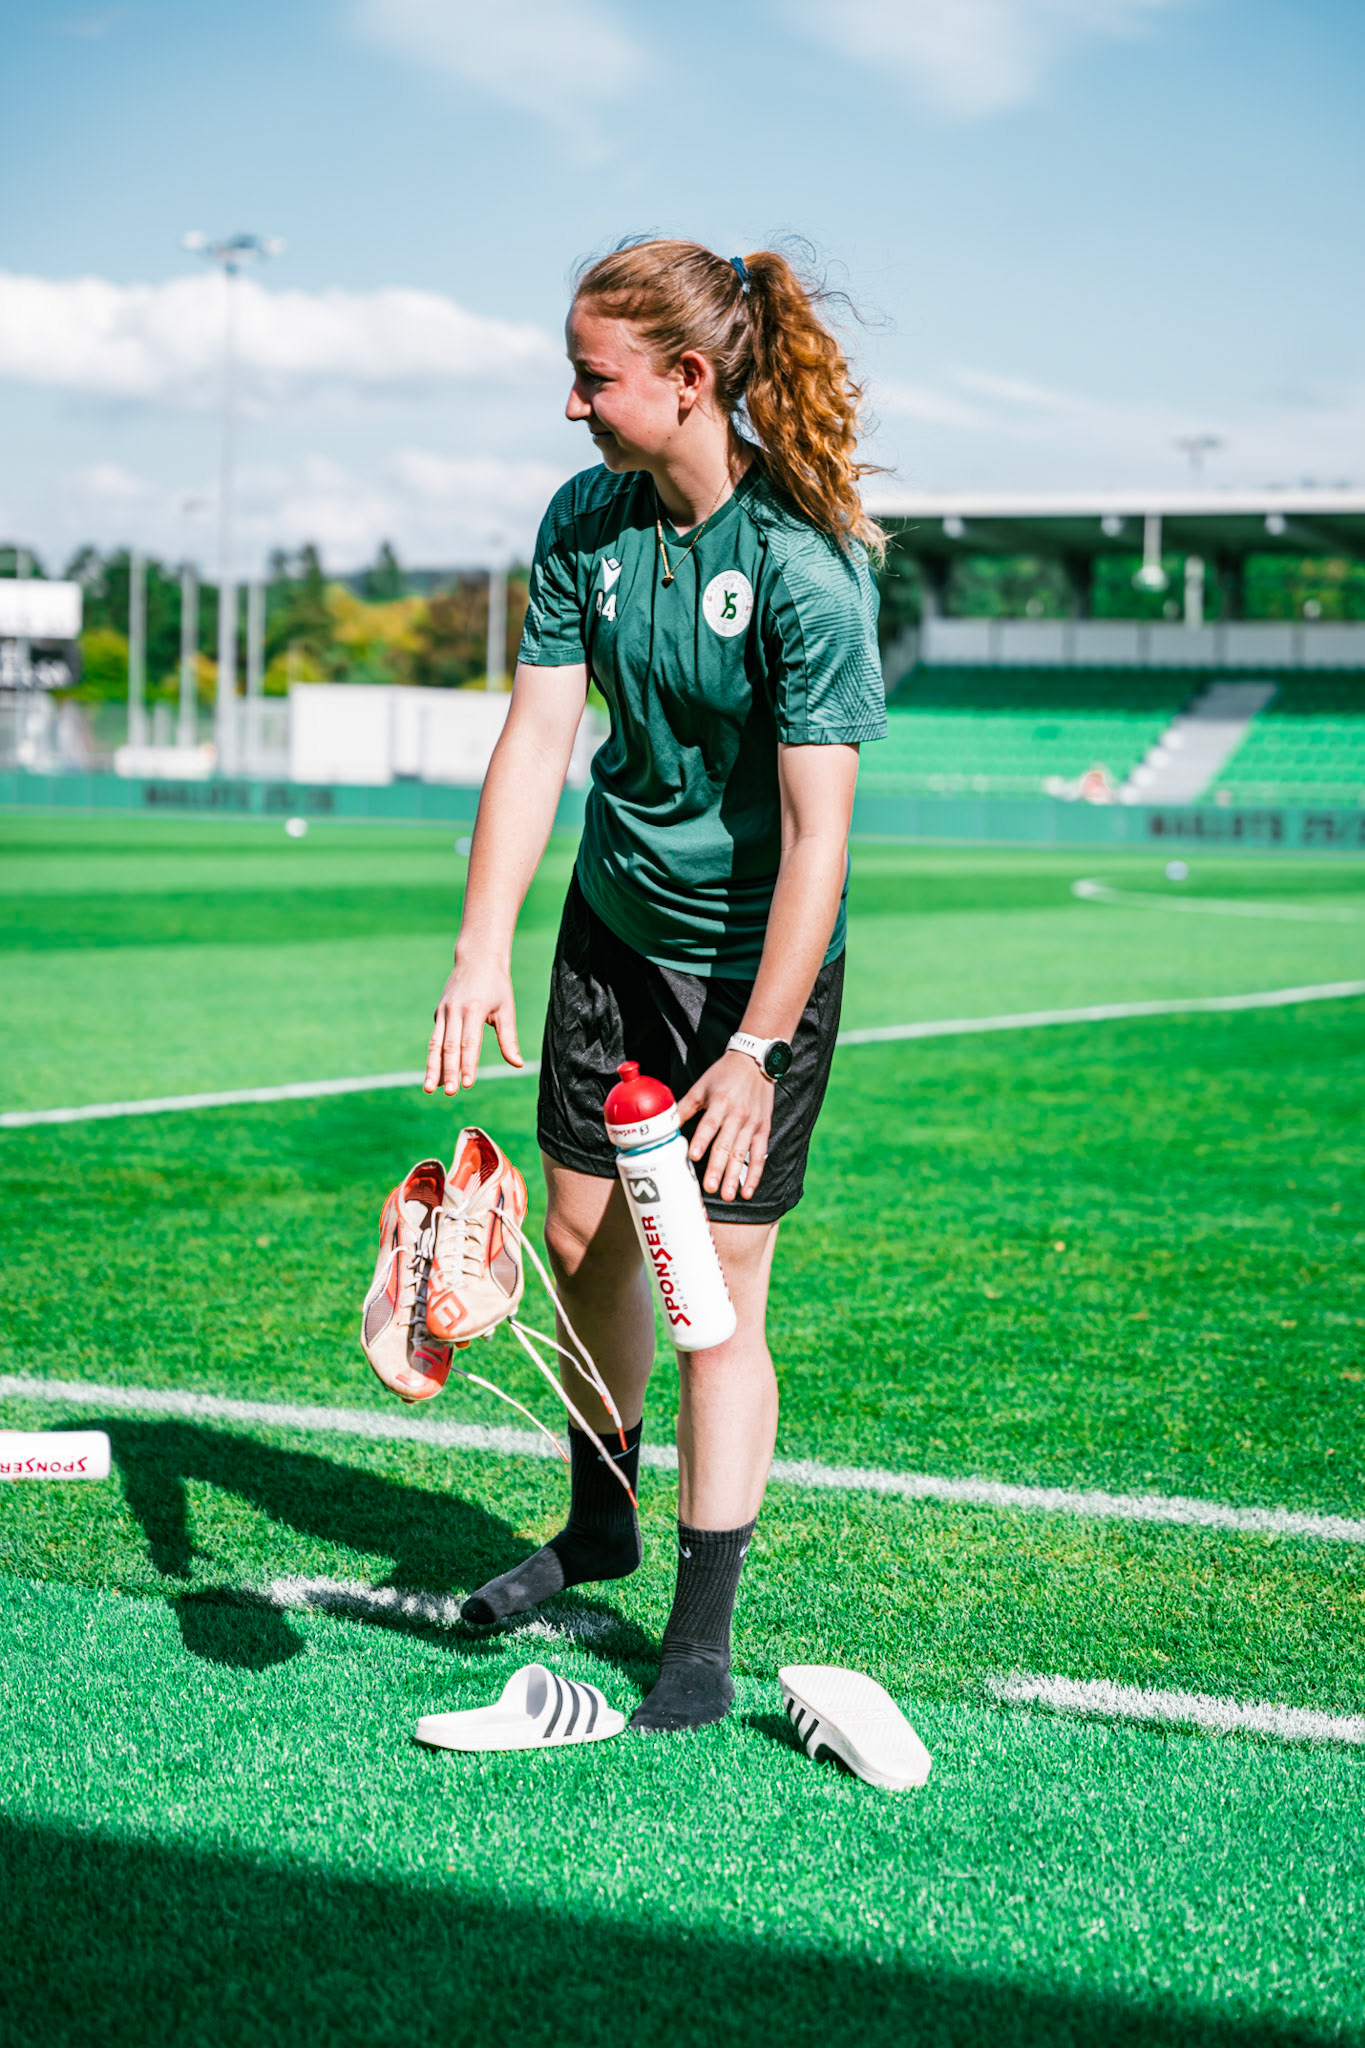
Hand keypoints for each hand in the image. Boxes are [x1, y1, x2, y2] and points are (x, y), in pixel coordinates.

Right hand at [424, 954, 522, 1094]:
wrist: (476, 959)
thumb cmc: (496, 985)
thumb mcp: (506, 1009)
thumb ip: (508, 1038)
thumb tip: (517, 1064)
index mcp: (475, 1009)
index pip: (470, 1043)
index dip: (468, 1065)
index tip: (466, 1084)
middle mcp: (455, 1011)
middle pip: (450, 1046)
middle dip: (449, 1071)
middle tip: (449, 1093)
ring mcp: (444, 1011)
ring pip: (436, 1044)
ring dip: (432, 1068)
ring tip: (430, 1089)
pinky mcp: (439, 1013)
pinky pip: (435, 1038)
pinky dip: (433, 1058)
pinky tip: (434, 1075)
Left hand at [677, 1050, 773, 1202]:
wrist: (756, 1062)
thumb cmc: (724, 1075)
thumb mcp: (701, 1086)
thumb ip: (684, 1107)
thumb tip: (665, 1125)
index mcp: (720, 1102)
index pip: (710, 1124)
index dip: (702, 1140)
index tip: (693, 1156)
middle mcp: (737, 1114)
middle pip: (726, 1145)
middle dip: (718, 1168)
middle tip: (710, 1188)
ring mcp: (752, 1124)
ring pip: (743, 1154)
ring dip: (735, 1176)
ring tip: (727, 1195)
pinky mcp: (763, 1129)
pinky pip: (759, 1155)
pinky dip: (755, 1174)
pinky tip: (747, 1191)